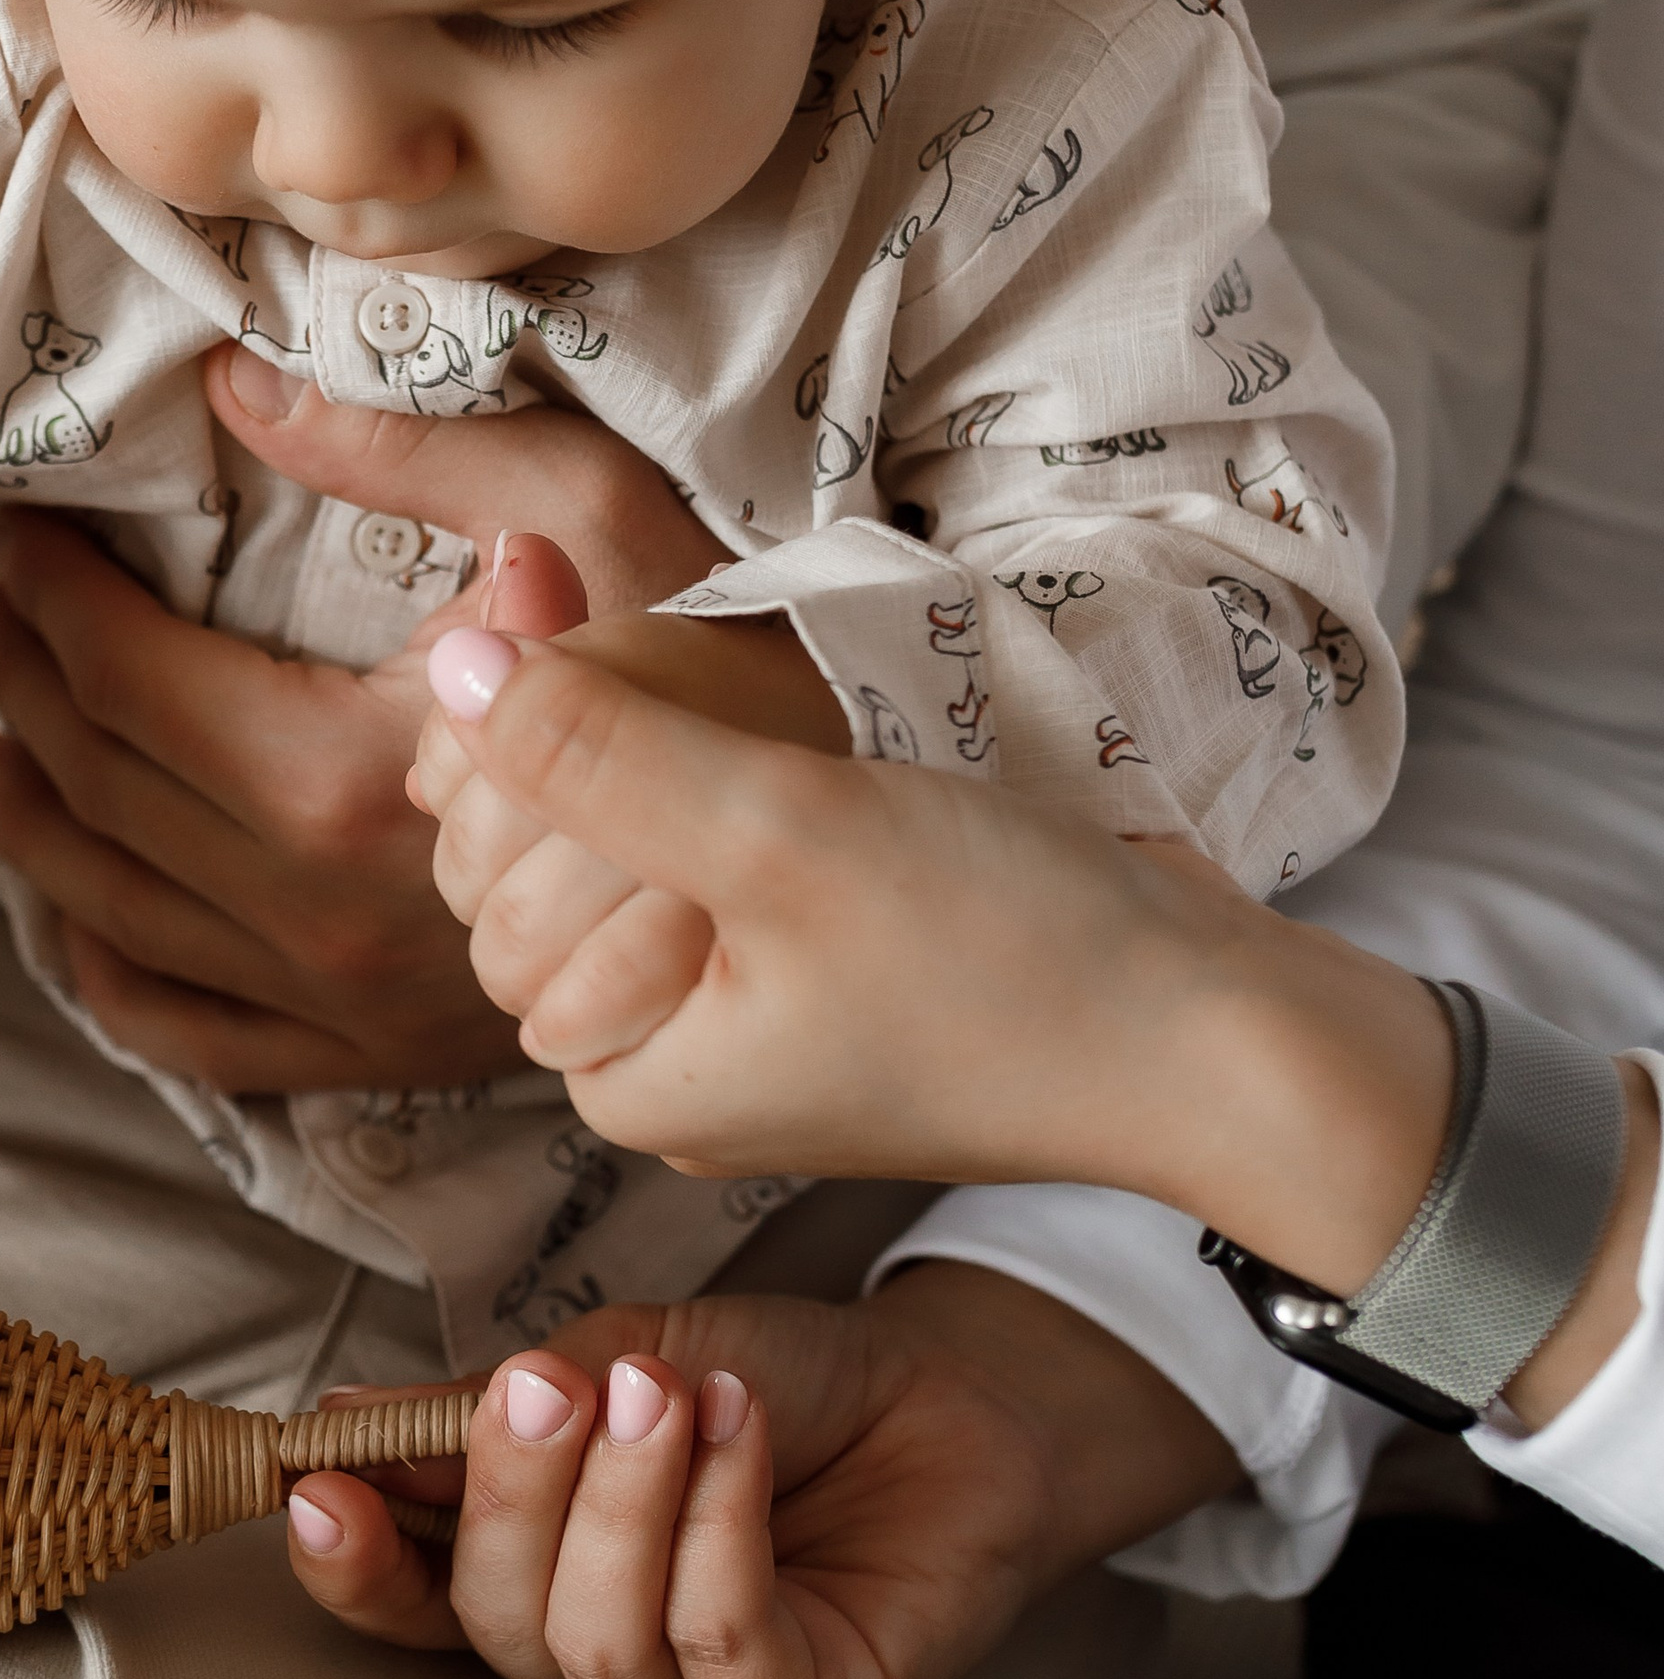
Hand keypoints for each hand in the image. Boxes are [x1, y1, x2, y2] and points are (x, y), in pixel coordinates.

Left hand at [0, 342, 721, 1091]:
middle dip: (23, 679)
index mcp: (350, 782)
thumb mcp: (584, 509)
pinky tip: (69, 912)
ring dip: (25, 815)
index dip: (53, 593)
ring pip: (112, 912)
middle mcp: (319, 916)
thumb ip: (399, 450)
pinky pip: (189, 1035)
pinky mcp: (372, 1063)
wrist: (836, 866)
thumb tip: (230, 395)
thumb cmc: (723, 666)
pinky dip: (104, 974)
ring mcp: (340, 1008)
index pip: (132, 679)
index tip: (19, 526)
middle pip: (101, 788)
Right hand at [283, 1269, 1236, 1678]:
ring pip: (596, 1646)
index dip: (351, 1565)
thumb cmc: (771, 1381)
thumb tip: (345, 1419)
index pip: (408, 1605)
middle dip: (511, 1494)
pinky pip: (721, 1643)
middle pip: (493, 1622)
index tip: (318, 1486)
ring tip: (665, 1389)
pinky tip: (738, 1426)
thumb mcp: (619, 1354)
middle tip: (550, 1384)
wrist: (947, 1396)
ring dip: (623, 1504)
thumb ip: (498, 1402)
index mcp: (523, 1582)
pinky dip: (718, 1524)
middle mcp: (585, 1667)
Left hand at [411, 624, 1479, 1298]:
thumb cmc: (1011, 955)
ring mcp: (757, 1020)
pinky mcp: (834, 969)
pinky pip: (726, 854)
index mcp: (627, 1070)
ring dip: (663, 742)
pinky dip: (735, 775)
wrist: (1222, 1034)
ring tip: (740, 678)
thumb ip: (602, 748)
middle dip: (586, 738)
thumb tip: (455, 662)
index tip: (565, 608)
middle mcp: (674, 1062)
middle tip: (656, 630)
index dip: (514, 744)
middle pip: (548, 868)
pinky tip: (792, 719)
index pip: (484, 883)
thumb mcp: (780, 832)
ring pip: (638, 847)